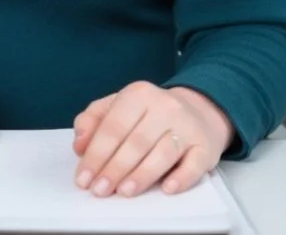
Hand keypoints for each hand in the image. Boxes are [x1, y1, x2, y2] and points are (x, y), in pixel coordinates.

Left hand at [72, 82, 233, 197]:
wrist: (198, 110)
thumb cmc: (150, 114)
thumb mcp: (119, 106)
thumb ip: (94, 120)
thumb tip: (80, 144)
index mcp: (138, 94)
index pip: (113, 126)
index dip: (96, 153)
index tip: (84, 177)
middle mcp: (164, 106)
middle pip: (136, 141)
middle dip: (114, 168)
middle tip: (99, 189)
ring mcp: (187, 126)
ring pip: (162, 152)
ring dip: (142, 175)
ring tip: (124, 191)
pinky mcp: (205, 146)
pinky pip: (194, 163)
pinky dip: (181, 178)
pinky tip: (167, 188)